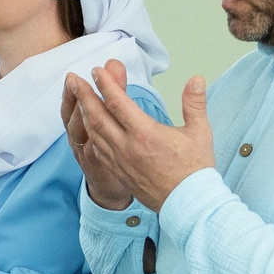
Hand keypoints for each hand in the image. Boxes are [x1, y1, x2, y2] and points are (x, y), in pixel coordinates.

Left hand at [61, 60, 212, 212]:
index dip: (105, 84)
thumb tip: (196, 79)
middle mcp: (127, 146)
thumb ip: (195, 103)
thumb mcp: (200, 132)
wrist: (188, 204)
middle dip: (84, 94)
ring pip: (94, 133)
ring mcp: (120, 161)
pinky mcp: (118, 172)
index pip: (117, 102)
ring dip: (83, 112)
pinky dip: (89, 133)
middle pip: (97, 115)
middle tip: (73, 79)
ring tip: (78, 97)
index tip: (97, 70)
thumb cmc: (194, 169)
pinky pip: (97, 149)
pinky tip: (87, 125)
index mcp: (145, 133)